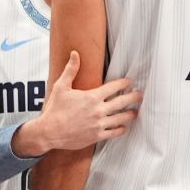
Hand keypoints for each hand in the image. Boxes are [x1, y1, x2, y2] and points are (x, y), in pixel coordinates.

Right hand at [16, 51, 140, 156]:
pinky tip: (124, 127)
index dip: (124, 83)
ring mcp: (99, 124)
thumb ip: (71, 70)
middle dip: (133, 97)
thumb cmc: (55, 109)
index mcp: (92, 97)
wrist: (49, 132)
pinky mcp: (97, 136)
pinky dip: (121, 129)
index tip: (130, 82)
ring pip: (121, 118)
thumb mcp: (61, 87)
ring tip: (136, 112)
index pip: (114, 87)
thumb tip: (75, 54)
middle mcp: (98, 110)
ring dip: (130, 114)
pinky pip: (114, 132)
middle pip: (122, 102)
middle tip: (140, 94)